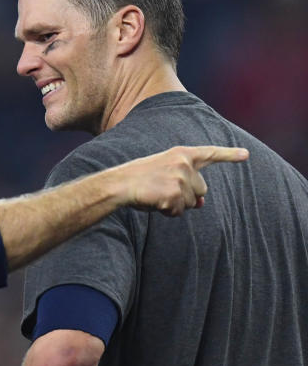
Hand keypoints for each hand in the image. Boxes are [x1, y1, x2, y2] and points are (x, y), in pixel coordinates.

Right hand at [117, 145, 248, 215]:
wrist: (119, 184)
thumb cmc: (138, 178)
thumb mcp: (164, 173)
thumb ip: (186, 183)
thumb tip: (201, 204)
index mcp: (181, 154)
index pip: (210, 153)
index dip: (229, 155)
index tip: (246, 155)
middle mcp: (185, 164)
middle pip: (201, 189)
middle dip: (187, 195)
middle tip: (162, 189)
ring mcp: (181, 179)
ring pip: (191, 203)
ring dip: (175, 204)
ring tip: (155, 194)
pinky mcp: (175, 195)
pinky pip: (178, 212)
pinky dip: (167, 211)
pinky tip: (154, 202)